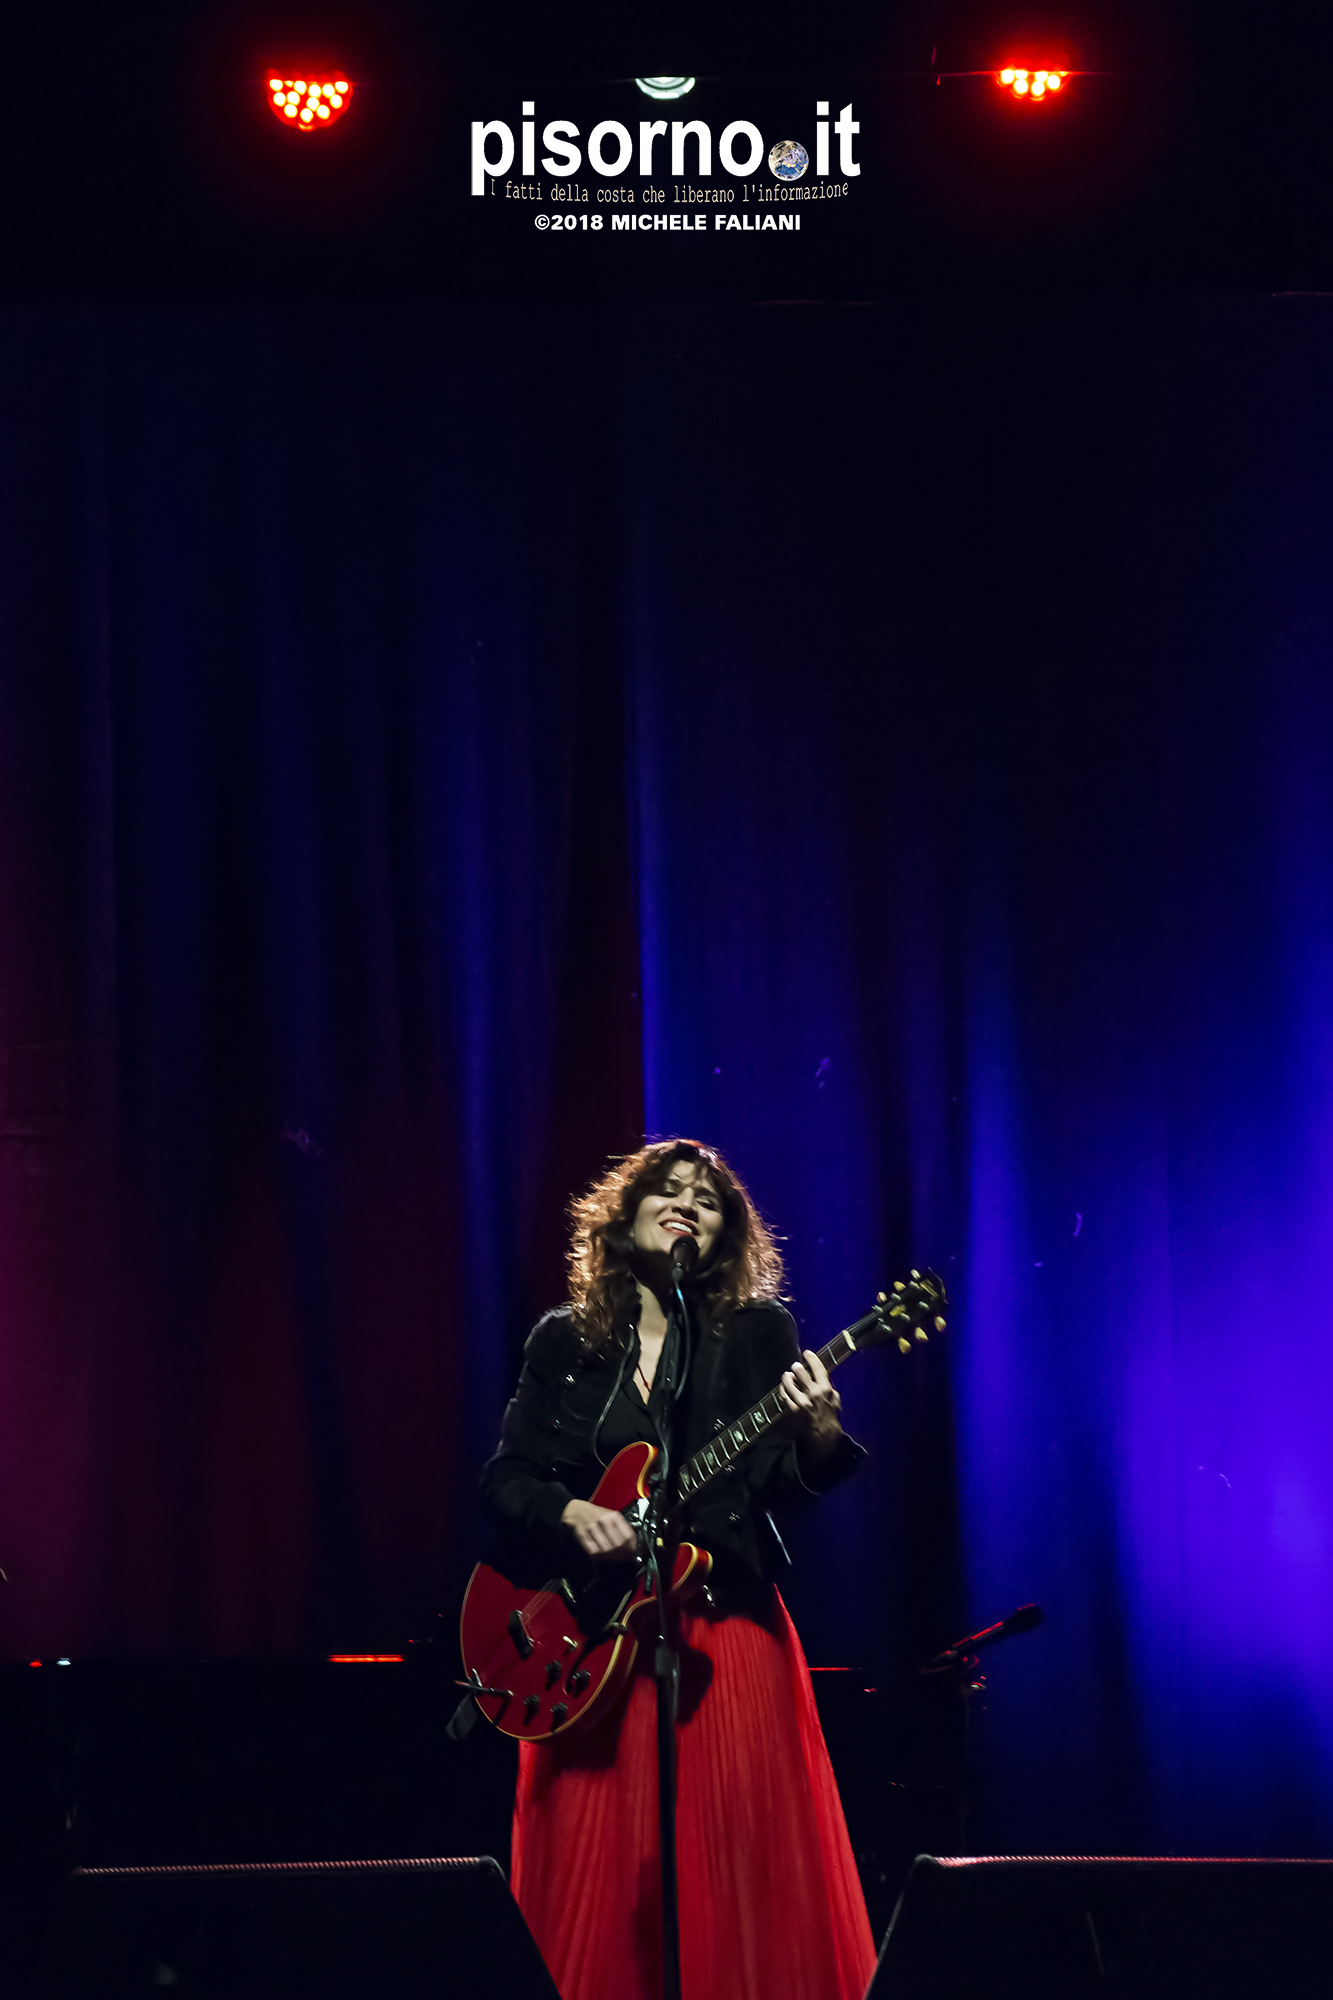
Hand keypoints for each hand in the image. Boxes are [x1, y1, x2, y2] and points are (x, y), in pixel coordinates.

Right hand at [561, 1498, 638, 1561]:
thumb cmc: (596, 1515)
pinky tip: (603, 1555)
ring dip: (612, 1556)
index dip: (632, 1547)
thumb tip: (632, 1545)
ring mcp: (592, 1527)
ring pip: (606, 1549)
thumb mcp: (611, 1516)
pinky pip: (594, 1550)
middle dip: (623, 1554)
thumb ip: (622, 1529)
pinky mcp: (582, 1535)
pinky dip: (600, 1556)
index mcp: (613, 1516)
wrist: (577, 1511)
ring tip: (614, 1557)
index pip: (627, 1535)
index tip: (634, 1552)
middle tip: (625, 1557)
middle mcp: (603, 1520)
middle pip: (618, 1544)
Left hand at [778, 1350, 842, 1467]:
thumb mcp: (835, 1403)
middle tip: (794, 1366)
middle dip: (796, 1368)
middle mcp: (814, 1393)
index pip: (819, 1369)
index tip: (807, 1353)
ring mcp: (802, 1401)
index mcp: (826, 1390)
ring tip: (786, 1376)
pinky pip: (783, 1396)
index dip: (812, 1359)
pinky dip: (782, 1391)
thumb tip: (827, 1382)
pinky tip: (783, 1390)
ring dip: (787, 1378)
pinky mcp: (792, 1410)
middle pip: (800, 1373)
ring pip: (789, 1382)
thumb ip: (831, 1392)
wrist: (823, 1438)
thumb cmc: (830, 1420)